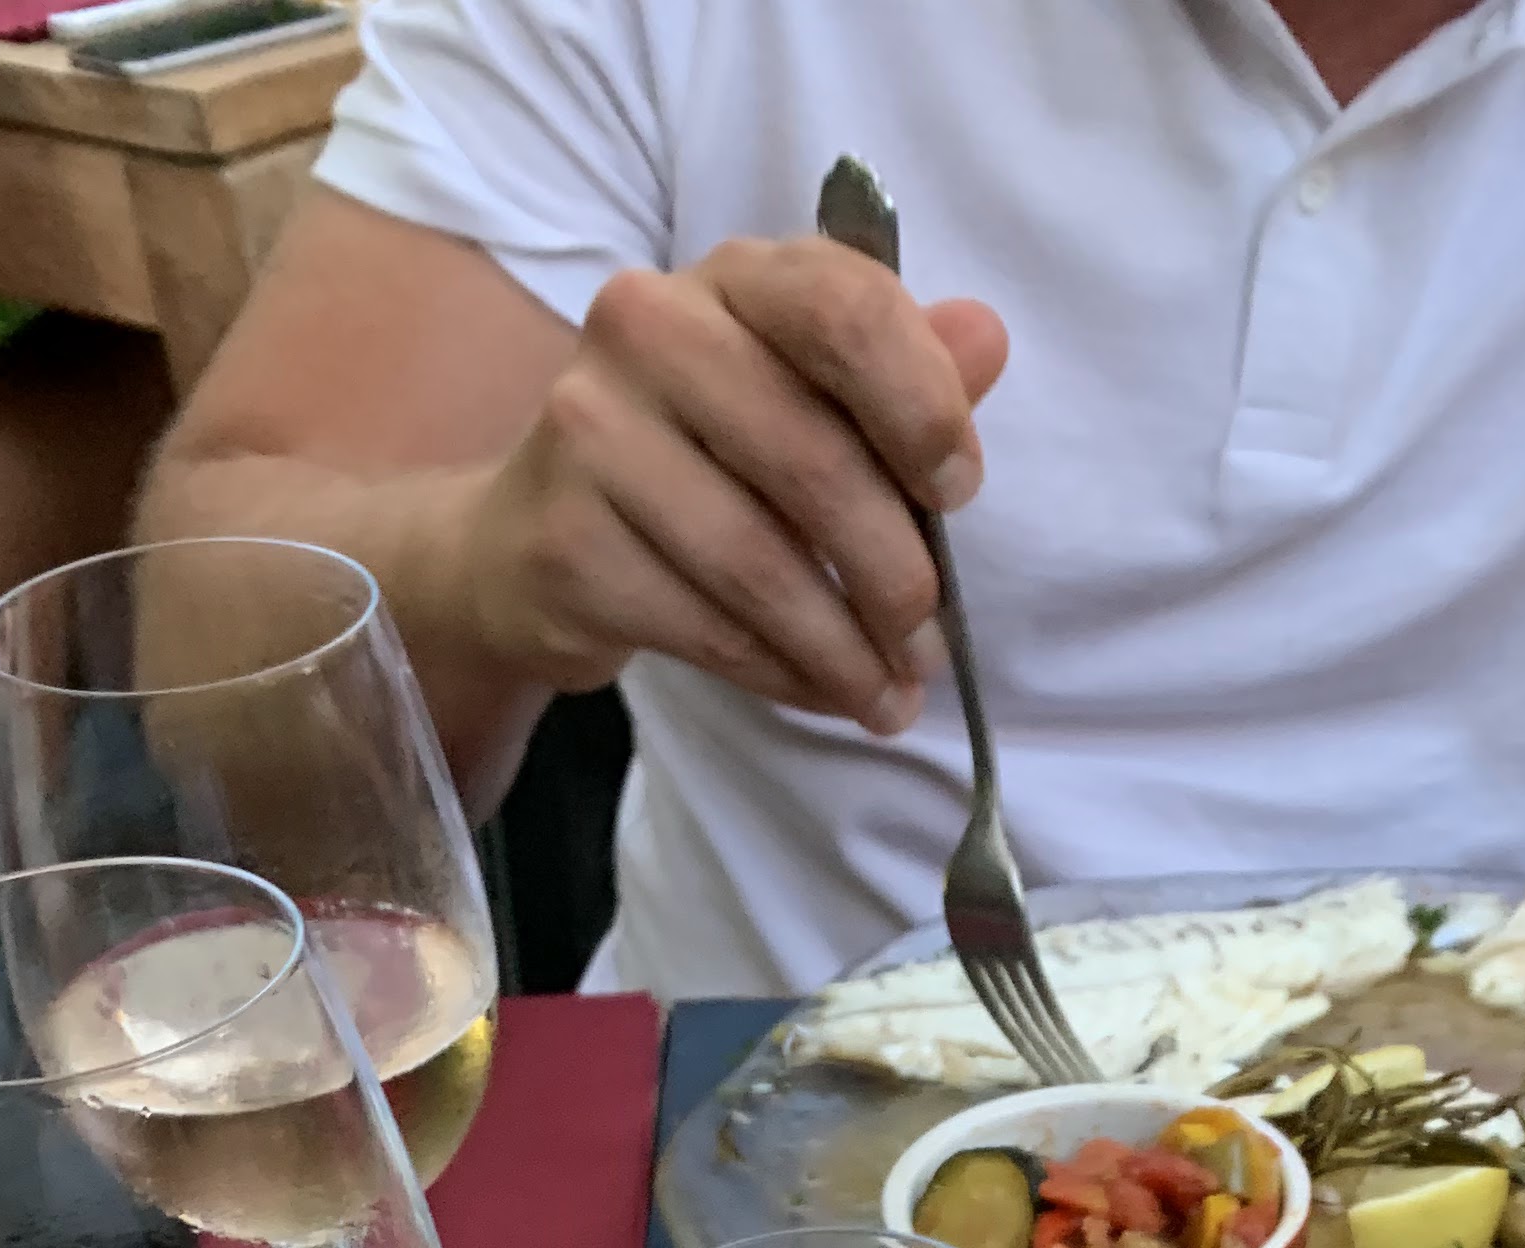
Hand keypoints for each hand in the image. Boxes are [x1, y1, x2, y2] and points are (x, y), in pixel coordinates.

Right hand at [470, 237, 1007, 729]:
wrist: (538, 538)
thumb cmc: (704, 461)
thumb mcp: (808, 399)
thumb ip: (900, 372)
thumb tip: (987, 338)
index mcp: (735, 276)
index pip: (845, 308)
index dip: (922, 408)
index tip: (957, 493)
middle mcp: (650, 326)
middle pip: (812, 458)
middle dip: (893, 575)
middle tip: (930, 644)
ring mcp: (592, 429)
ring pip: (759, 562)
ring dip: (844, 649)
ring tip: (891, 695)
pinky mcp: (566, 540)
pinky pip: (706, 627)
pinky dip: (783, 676)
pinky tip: (822, 693)